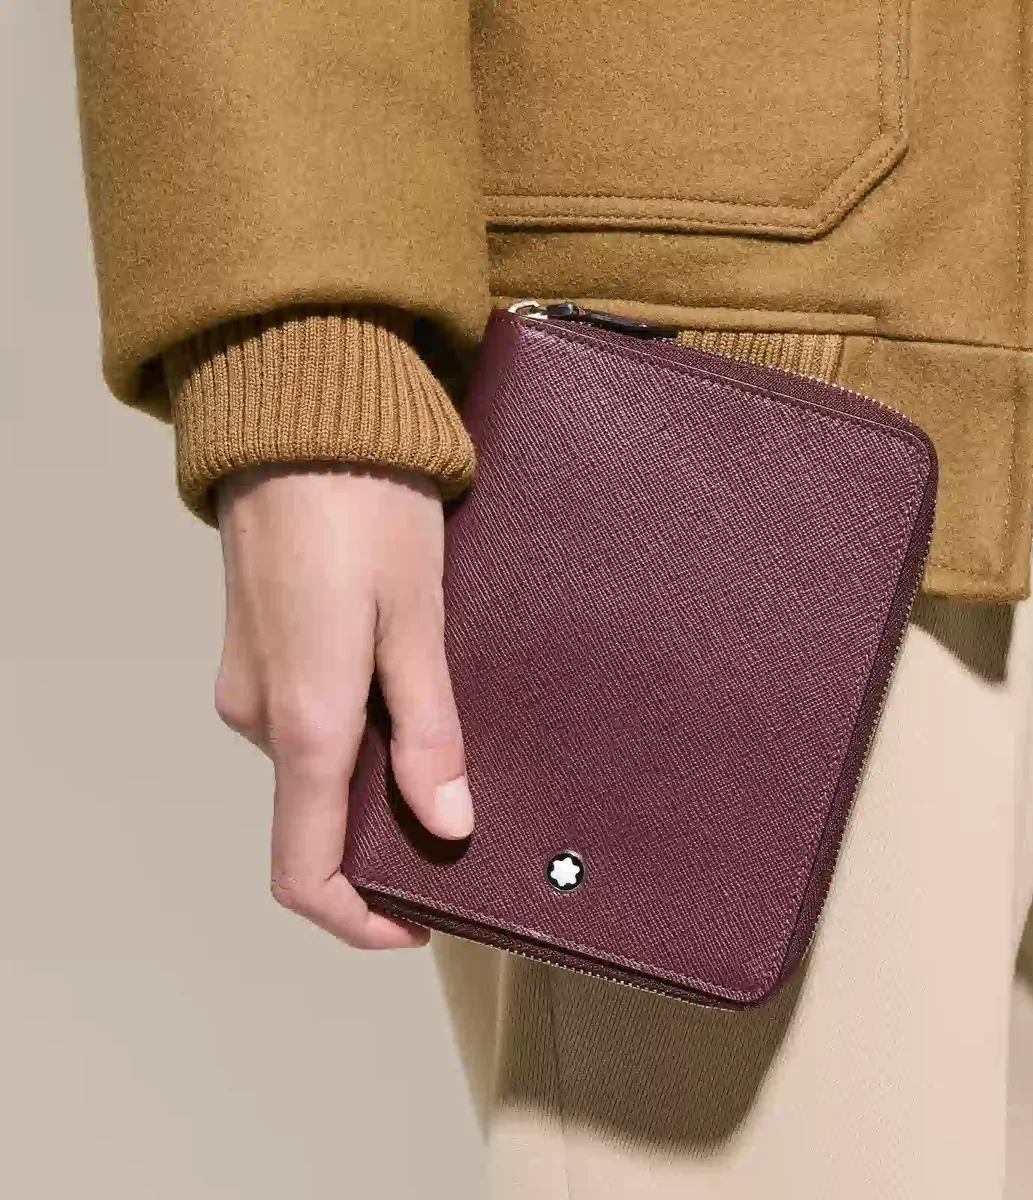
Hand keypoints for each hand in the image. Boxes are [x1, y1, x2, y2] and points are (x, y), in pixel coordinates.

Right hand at [212, 464, 472, 948]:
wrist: (302, 407)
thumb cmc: (364, 503)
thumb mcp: (416, 618)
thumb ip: (429, 728)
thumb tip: (446, 823)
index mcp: (303, 719)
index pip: (302, 869)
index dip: (358, 919)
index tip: (418, 923)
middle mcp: (260, 713)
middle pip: (315, 820)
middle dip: (384, 839)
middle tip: (465, 816)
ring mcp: (252, 679)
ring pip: (315, 766)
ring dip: (376, 776)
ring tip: (453, 742)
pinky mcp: (260, 645)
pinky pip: (306, 718)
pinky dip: (357, 731)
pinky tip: (412, 693)